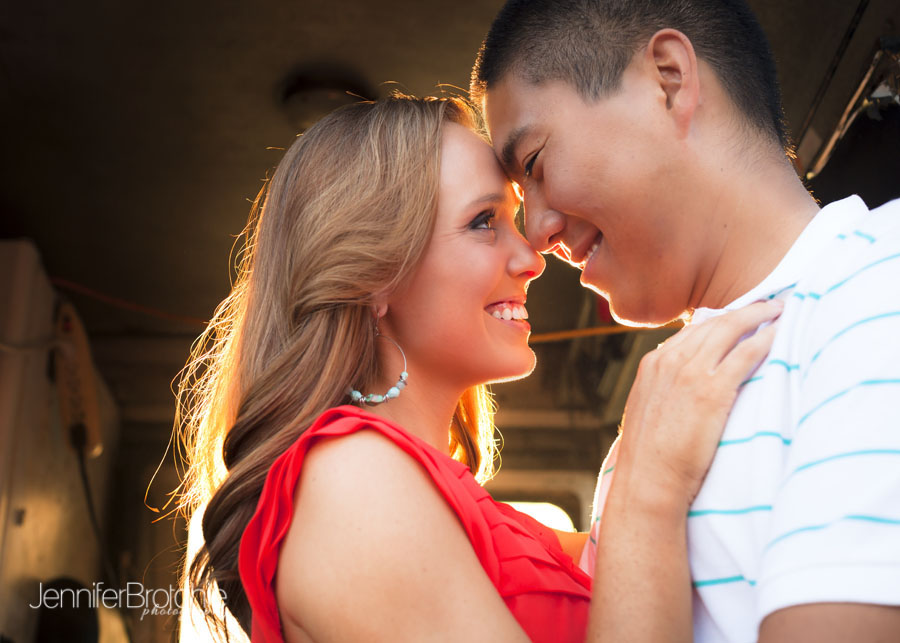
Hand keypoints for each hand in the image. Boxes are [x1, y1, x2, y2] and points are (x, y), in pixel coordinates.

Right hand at [616, 300, 782, 513]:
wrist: (649, 480)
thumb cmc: (650, 457)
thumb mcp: (649, 412)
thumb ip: (665, 391)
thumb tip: (683, 390)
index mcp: (652, 364)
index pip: (691, 331)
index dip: (720, 321)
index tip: (740, 318)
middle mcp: (670, 361)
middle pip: (713, 323)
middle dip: (744, 310)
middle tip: (769, 304)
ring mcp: (690, 373)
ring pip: (730, 329)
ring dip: (759, 315)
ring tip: (780, 310)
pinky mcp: (712, 390)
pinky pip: (746, 354)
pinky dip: (765, 339)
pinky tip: (780, 334)